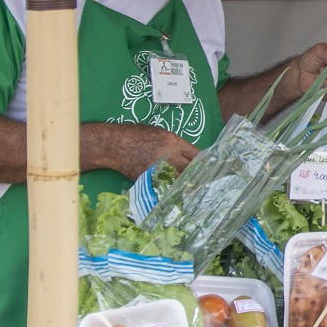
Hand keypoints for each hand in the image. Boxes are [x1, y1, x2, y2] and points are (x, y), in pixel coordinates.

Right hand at [84, 123, 200, 179]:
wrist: (115, 145)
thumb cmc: (138, 134)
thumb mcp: (160, 133)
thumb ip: (176, 144)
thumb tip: (189, 154)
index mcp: (174, 142)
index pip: (197, 155)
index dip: (205, 162)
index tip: (211, 167)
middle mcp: (169, 157)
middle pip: (191, 169)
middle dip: (199, 175)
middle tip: (207, 181)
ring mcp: (159, 169)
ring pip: (179, 180)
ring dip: (187, 184)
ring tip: (196, 189)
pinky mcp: (150, 179)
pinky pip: (165, 186)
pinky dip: (172, 189)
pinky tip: (178, 194)